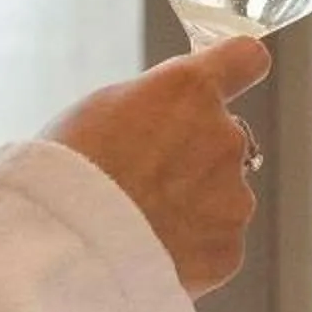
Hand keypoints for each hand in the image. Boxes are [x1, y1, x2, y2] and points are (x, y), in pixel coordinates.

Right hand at [44, 36, 271, 294]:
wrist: (65, 247)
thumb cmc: (68, 171)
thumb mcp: (103, 108)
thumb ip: (155, 105)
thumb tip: (171, 115)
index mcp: (190, 91)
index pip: (246, 58)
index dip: (235, 71)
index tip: (226, 81)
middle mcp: (224, 137)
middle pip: (225, 139)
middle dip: (196, 156)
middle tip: (146, 181)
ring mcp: (232, 197)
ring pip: (223, 196)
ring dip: (195, 206)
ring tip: (142, 225)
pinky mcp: (228, 250)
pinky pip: (216, 244)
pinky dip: (191, 250)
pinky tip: (152, 253)